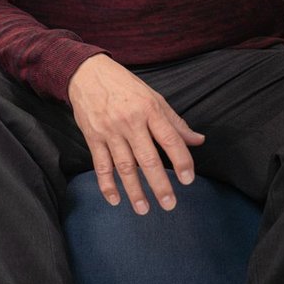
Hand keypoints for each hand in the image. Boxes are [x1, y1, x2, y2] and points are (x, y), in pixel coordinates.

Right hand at [67, 54, 204, 213]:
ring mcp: (109, 131)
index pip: (170, 139)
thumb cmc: (124, 85)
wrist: (86, 73)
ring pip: (124, 166)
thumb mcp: (153, 97)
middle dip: (159, 184)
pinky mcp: (92, 137)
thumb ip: (175, 122)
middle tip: (169, 204)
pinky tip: (114, 199)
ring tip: (143, 209)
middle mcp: (130, 122)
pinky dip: (106, 183)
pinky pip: (100, 164)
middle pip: (147, 158)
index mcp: (149, 110)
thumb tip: (198, 141)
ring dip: (134, 190)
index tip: (189, 180)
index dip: (181, 160)